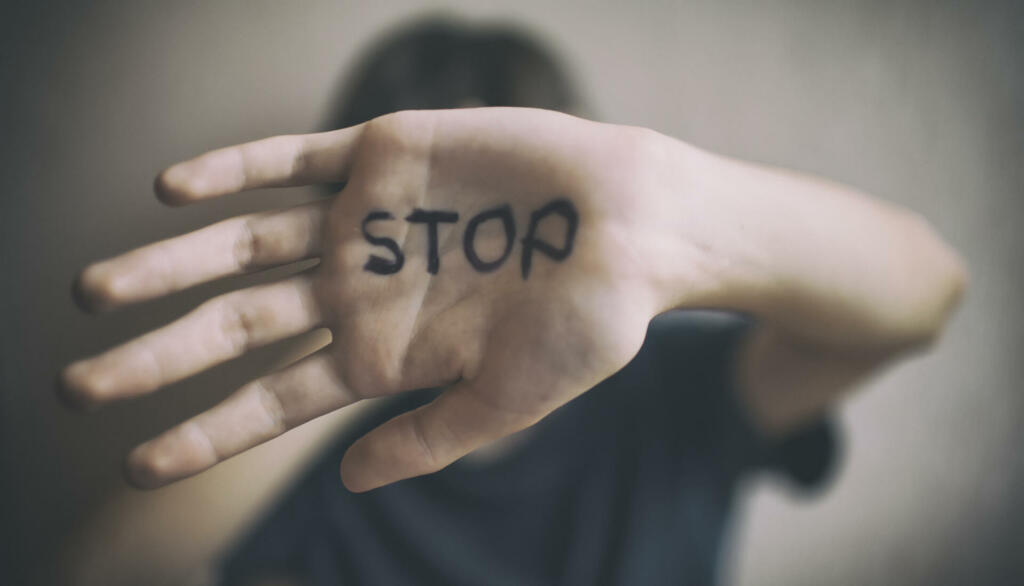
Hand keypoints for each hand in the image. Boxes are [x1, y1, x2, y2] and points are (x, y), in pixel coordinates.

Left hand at [60, 108, 679, 490]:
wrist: (636, 228)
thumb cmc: (586, 323)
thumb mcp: (507, 401)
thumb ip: (426, 440)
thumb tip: (344, 487)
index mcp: (382, 354)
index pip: (272, 399)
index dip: (206, 432)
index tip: (136, 464)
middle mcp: (358, 287)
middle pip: (237, 324)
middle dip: (158, 354)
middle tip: (77, 386)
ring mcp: (363, 222)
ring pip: (244, 242)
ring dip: (170, 263)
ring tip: (92, 291)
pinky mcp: (382, 156)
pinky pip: (291, 159)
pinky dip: (232, 170)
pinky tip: (173, 191)